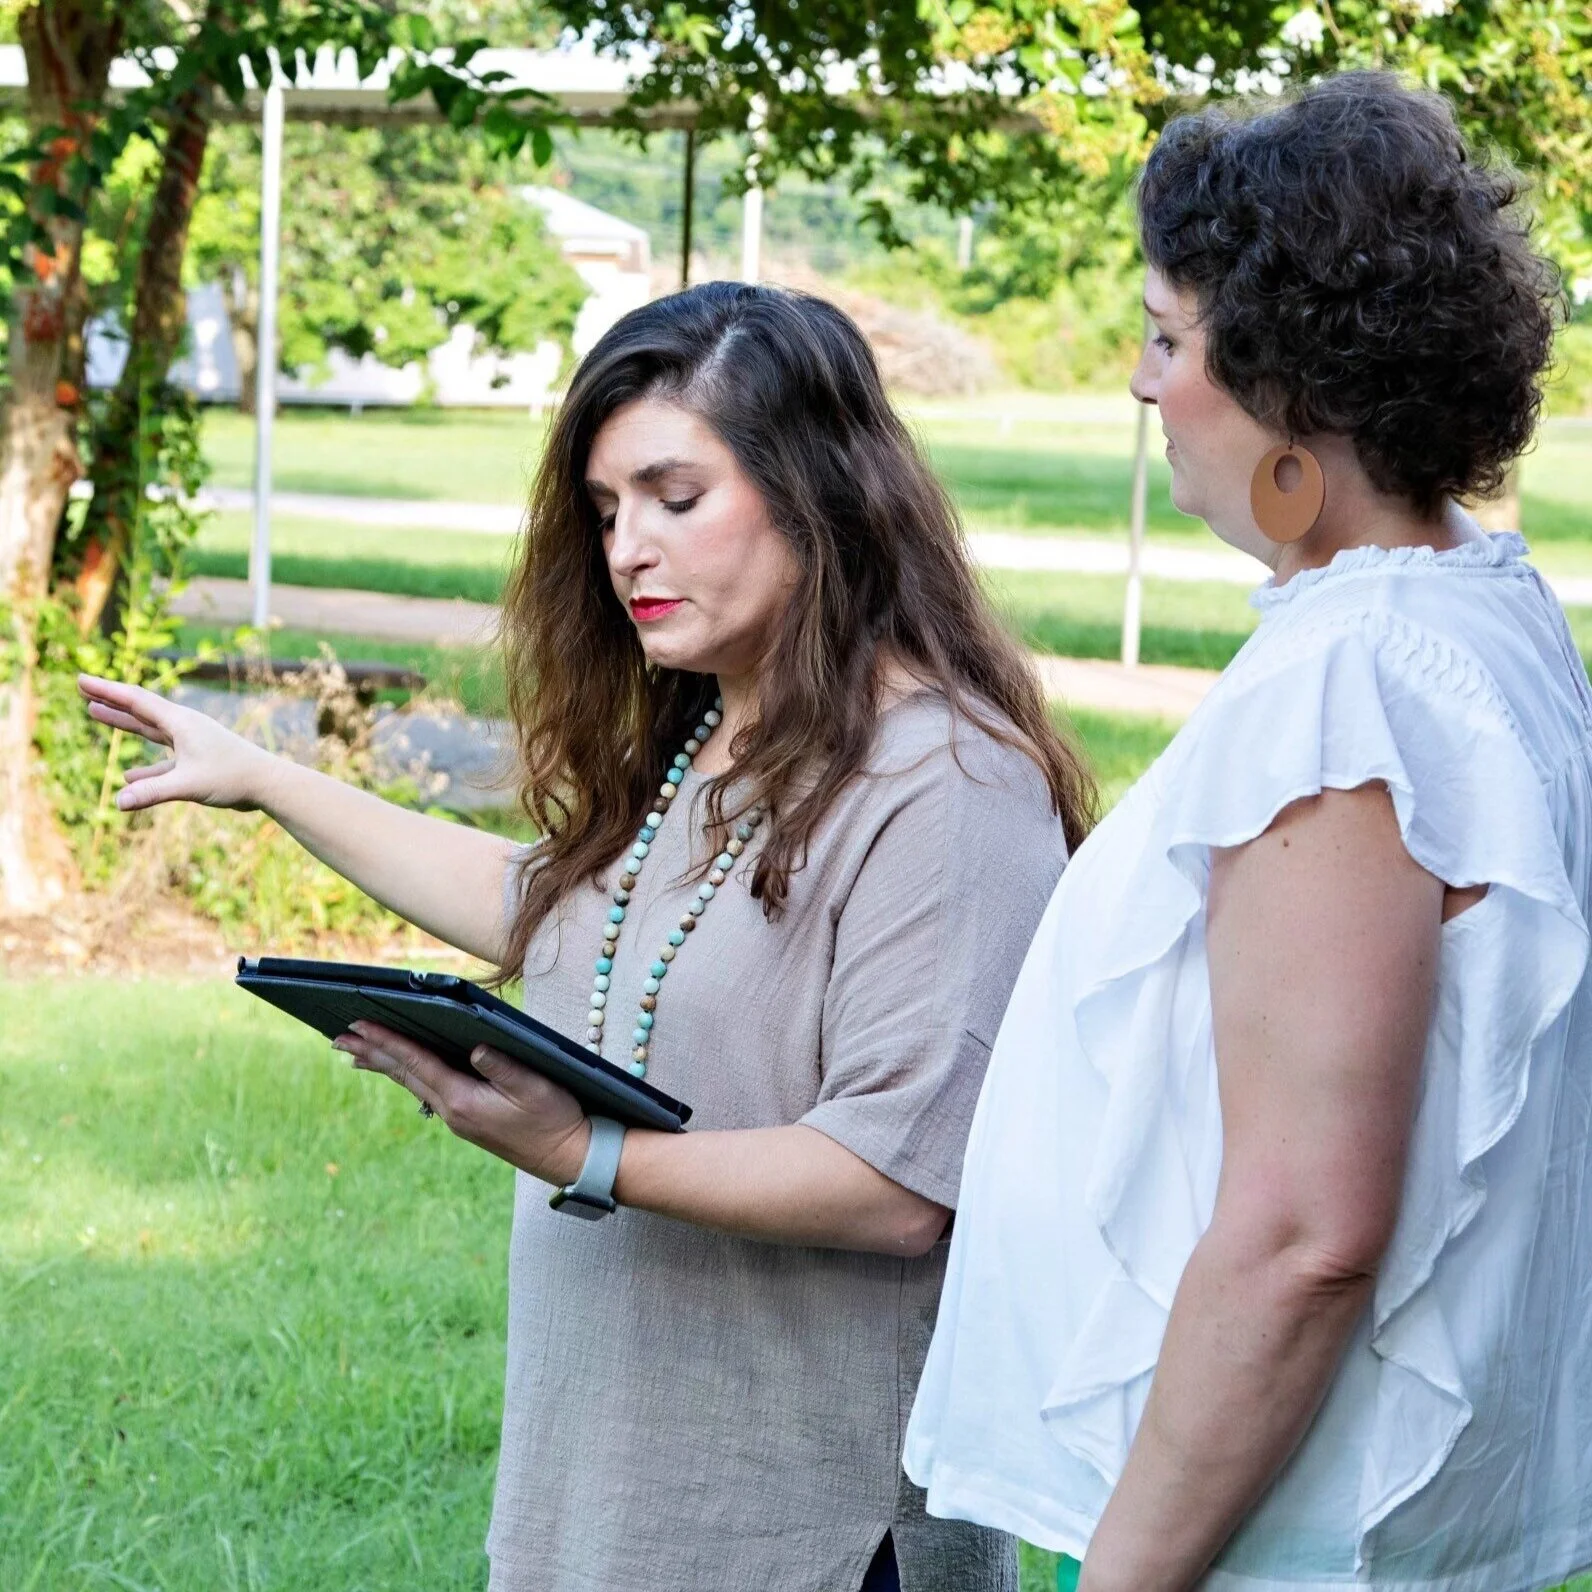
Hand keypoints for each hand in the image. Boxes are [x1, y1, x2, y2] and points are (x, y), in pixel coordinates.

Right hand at [77, 673, 275, 812]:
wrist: (268, 783)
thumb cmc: (233, 777)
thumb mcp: (189, 785)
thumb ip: (153, 792)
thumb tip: (118, 802)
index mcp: (180, 722)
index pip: (136, 701)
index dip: (106, 690)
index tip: (81, 679)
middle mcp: (184, 727)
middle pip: (139, 709)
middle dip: (110, 699)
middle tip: (83, 688)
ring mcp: (191, 743)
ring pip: (149, 730)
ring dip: (122, 722)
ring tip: (96, 712)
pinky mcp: (198, 761)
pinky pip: (163, 761)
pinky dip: (145, 767)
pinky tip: (128, 778)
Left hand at [333, 1020, 591, 1186]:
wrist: (568, 1157)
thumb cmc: (555, 1119)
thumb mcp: (535, 1087)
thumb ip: (503, 1066)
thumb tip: (475, 1047)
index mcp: (463, 1100)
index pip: (417, 1063)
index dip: (387, 1042)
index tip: (359, 1026)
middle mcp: (453, 1111)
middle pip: (404, 1075)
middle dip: (371, 1054)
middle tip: (339, 1038)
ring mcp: (458, 1118)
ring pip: (412, 1084)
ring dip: (383, 1065)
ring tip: (355, 1054)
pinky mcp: (467, 1120)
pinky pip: (427, 1091)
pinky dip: (406, 1075)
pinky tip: (401, 1072)